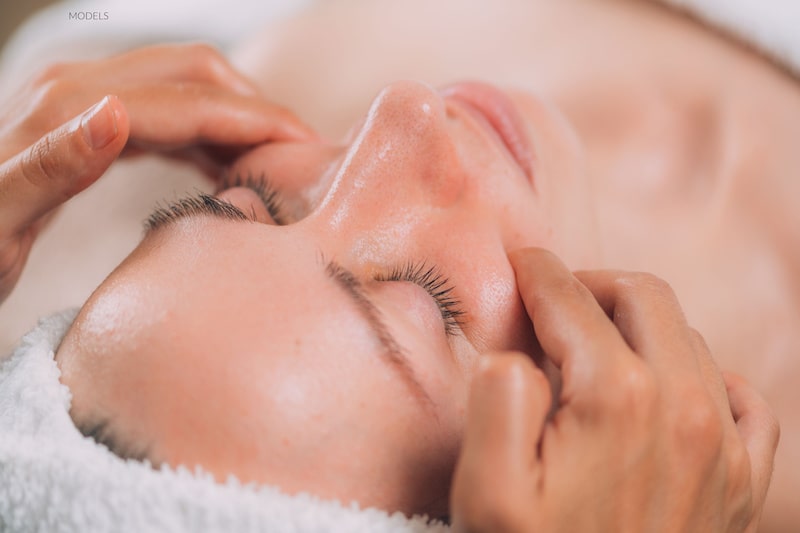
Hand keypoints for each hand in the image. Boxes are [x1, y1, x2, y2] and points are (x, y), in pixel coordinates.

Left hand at [0, 43, 314, 303]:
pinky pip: (166, 114)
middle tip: (305, 153)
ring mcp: (84, 104)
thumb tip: (115, 114)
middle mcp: (79, 92)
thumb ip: (49, 164)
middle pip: (196, 73)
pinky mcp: (88, 124)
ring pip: (186, 89)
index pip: (187, 98)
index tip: (307, 146)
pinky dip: (207, 133)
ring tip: (277, 161)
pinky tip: (224, 166)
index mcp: (69, 110)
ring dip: (237, 117)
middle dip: (258, 106)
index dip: (254, 118)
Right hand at [450, 248, 778, 531]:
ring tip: (592, 345)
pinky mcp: (741, 476)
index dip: (536, 272)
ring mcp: (723, 441)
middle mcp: (684, 405)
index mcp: (617, 396)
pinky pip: (742, 396)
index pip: (571, 298)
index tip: (518, 263)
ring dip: (637, 323)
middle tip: (552, 301)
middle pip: (642, 295)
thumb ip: (497, 402)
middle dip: (590, 282)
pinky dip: (704, 374)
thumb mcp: (487, 493)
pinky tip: (668, 388)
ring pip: (688, 335)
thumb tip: (517, 349)